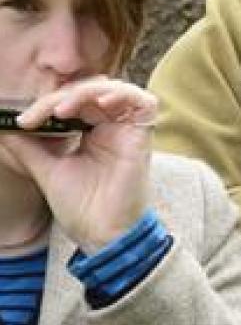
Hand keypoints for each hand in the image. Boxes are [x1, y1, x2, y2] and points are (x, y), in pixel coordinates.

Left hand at [0, 78, 157, 251]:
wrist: (102, 234)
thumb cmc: (82, 208)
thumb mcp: (46, 170)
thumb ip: (28, 147)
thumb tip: (5, 126)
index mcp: (93, 133)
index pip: (72, 103)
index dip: (47, 105)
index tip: (22, 121)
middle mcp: (113, 128)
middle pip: (90, 92)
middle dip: (60, 97)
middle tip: (35, 116)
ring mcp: (129, 130)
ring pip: (112, 89)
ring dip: (85, 92)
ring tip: (62, 109)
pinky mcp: (144, 134)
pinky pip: (142, 101)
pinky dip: (121, 94)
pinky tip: (100, 103)